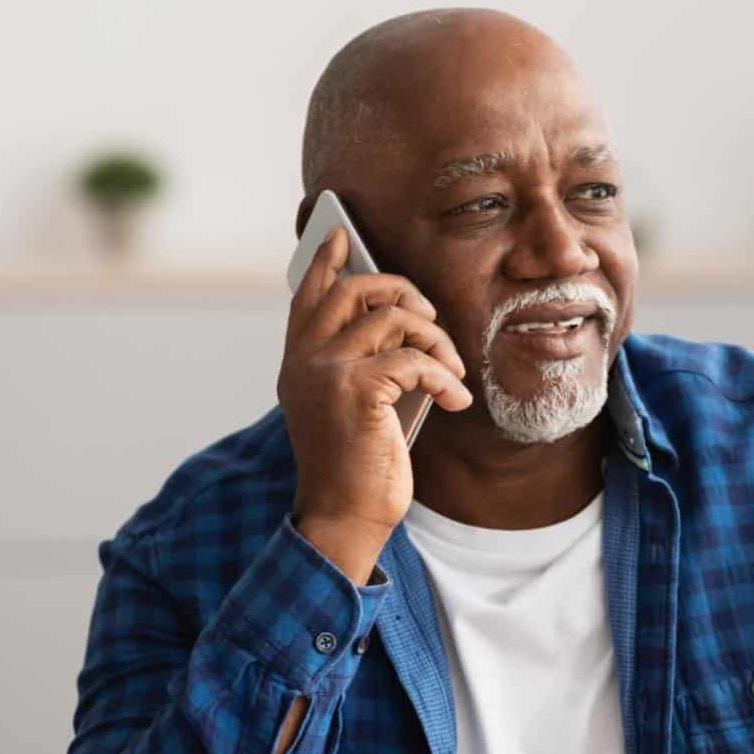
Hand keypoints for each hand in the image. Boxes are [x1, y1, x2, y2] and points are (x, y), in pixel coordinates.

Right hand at [279, 228, 473, 580]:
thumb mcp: (356, 408)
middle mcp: (304, 361)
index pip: (307, 296)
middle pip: (353, 290)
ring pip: (392, 317)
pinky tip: (455, 401)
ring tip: (451, 371)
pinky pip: (414, 358)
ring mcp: (326, 372)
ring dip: (436, 339)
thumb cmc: (359, 468)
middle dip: (402, 290)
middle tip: (431, 316)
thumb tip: (400, 325)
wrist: (344, 517)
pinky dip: (444, 377)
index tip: (343, 236)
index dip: (325, 262)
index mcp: (299, 363)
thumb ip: (362, 366)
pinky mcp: (356, 390)